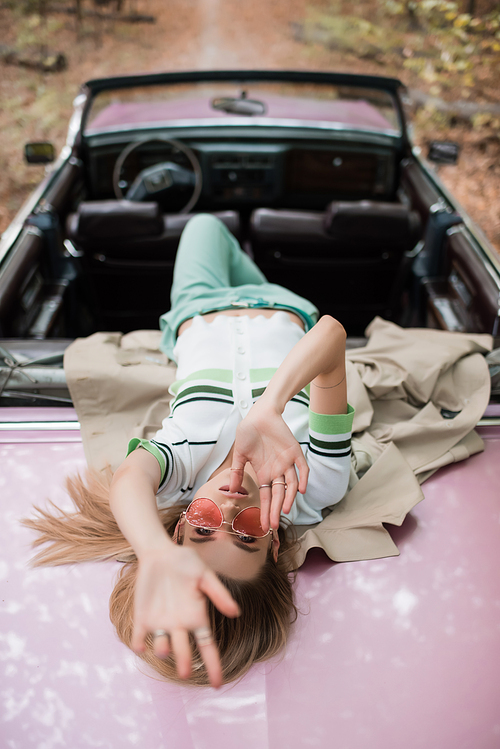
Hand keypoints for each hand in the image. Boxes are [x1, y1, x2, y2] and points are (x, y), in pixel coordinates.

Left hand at [131, 544, 239, 687]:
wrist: (160, 552)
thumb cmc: (186, 563)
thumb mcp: (205, 575)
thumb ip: (218, 594)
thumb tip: (236, 613)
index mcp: (198, 617)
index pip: (208, 647)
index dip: (213, 666)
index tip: (218, 685)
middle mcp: (180, 625)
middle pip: (183, 651)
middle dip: (183, 662)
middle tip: (184, 673)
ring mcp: (160, 622)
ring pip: (161, 645)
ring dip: (162, 649)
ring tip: (164, 647)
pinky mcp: (142, 617)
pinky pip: (139, 636)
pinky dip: (138, 642)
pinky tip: (139, 645)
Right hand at [229, 400, 308, 531]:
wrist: (259, 414)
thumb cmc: (248, 433)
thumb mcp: (239, 455)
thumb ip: (236, 472)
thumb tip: (231, 491)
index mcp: (264, 473)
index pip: (266, 497)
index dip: (265, 511)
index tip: (264, 526)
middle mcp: (277, 471)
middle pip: (278, 495)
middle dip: (276, 510)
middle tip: (273, 524)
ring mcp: (287, 462)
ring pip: (291, 485)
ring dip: (288, 498)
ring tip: (284, 510)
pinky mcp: (295, 451)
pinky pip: (302, 467)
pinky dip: (303, 478)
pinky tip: (302, 490)